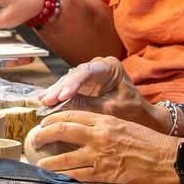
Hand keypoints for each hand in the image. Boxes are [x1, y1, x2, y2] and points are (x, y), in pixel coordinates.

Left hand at [30, 111, 180, 183]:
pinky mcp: (104, 174)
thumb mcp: (124, 125)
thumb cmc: (149, 142)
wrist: (167, 158)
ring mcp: (100, 155)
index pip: (72, 114)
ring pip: (64, 157)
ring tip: (38, 162)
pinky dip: (63, 177)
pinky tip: (54, 178)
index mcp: (105, 120)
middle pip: (62, 130)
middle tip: (34, 138)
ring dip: (47, 161)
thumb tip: (82, 130)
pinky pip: (77, 176)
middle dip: (43, 134)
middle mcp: (99, 135)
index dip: (53, 118)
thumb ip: (103, 126)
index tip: (44, 122)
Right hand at [37, 55, 167, 130]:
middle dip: (60, 89)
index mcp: (110, 67)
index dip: (72, 84)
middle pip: (74, 76)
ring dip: (55, 92)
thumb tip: (62, 104)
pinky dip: (57, 95)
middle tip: (47, 100)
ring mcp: (89, 74)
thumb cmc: (131, 111)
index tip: (62, 97)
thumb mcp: (111, 109)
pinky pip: (68, 88)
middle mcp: (97, 66)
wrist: (140, 116)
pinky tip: (43, 100)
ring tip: (42, 101)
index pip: (87, 72)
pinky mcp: (83, 85)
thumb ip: (88, 105)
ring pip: (68, 81)